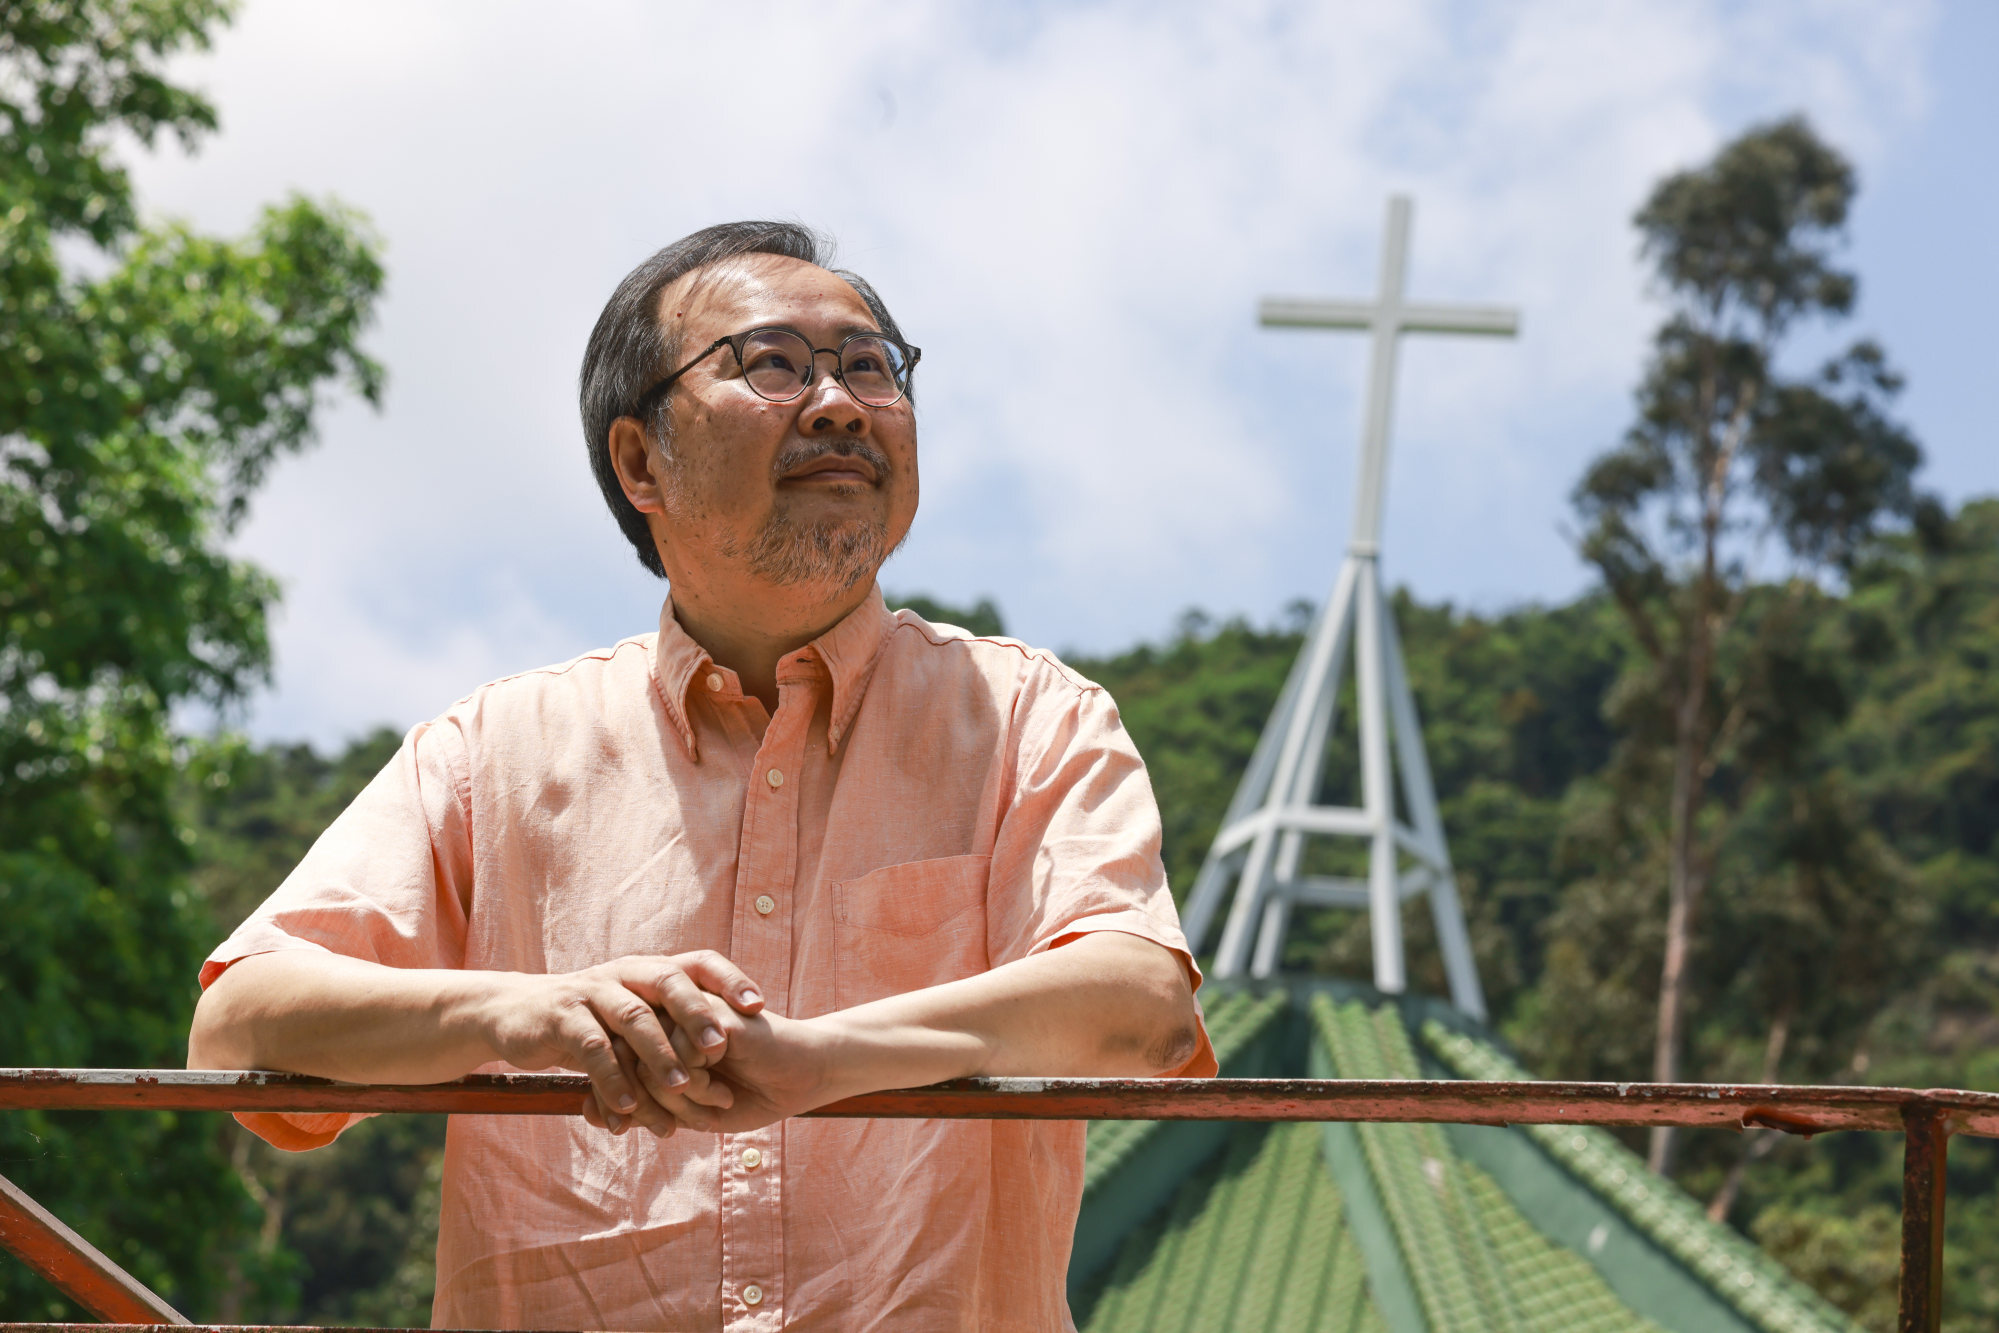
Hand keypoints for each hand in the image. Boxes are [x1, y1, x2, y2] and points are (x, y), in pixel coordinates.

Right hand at [476, 951, 764, 1137]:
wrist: (514, 1014)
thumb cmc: (590, 1020)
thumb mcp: (632, 1015)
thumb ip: (671, 1026)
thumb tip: (729, 1052)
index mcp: (650, 969)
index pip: (699, 962)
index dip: (732, 981)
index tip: (760, 1007)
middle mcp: (625, 972)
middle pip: (668, 982)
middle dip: (697, 1012)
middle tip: (722, 1046)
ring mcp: (592, 990)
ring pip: (632, 1016)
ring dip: (658, 1053)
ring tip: (682, 1087)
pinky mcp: (562, 1016)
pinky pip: (591, 1047)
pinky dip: (612, 1077)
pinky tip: (629, 1107)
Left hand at [628, 1007, 840, 1136]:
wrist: (803, 1079)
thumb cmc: (749, 1093)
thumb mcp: (684, 1112)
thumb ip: (639, 1108)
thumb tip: (588, 1112)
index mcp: (659, 1034)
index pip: (610, 1065)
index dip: (620, 1104)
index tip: (648, 1128)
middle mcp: (669, 1017)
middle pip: (622, 1064)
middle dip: (650, 1109)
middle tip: (681, 1126)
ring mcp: (689, 1012)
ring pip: (647, 1063)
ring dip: (677, 1102)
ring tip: (711, 1109)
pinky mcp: (710, 1015)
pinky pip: (679, 1055)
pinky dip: (697, 1089)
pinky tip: (723, 1095)